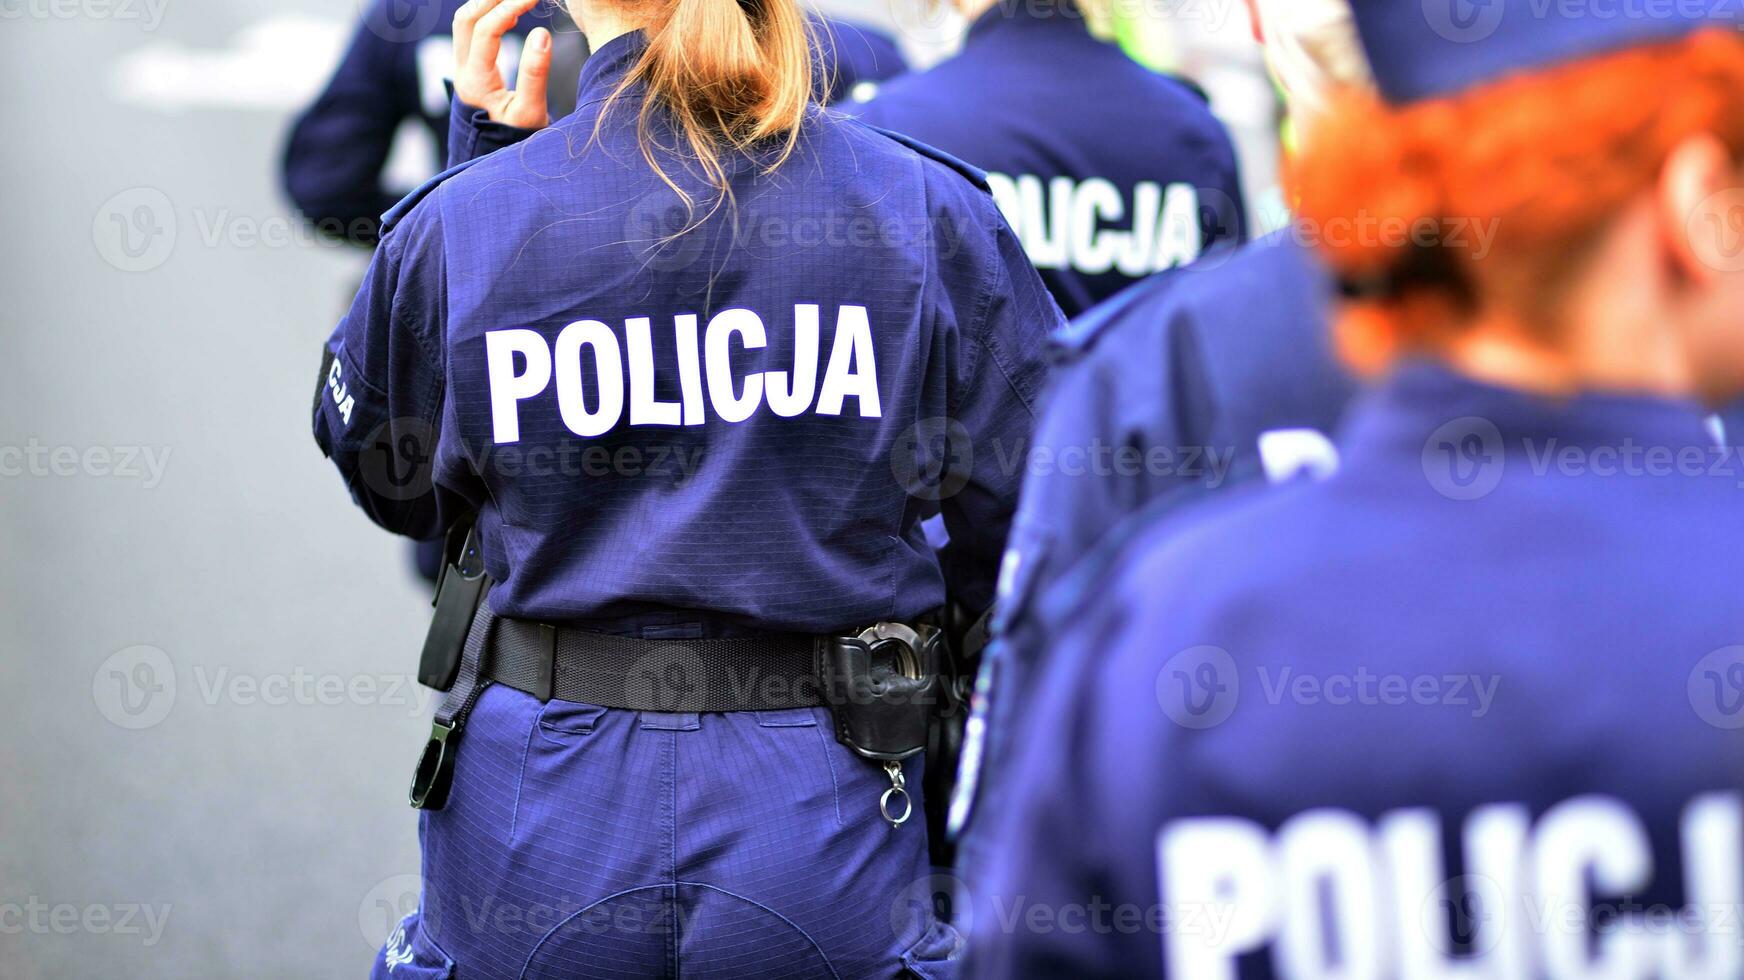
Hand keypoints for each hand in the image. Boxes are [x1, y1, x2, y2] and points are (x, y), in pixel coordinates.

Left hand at [452, 0, 551, 129]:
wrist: (497, 161)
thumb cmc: (515, 142)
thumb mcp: (530, 113)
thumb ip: (534, 74)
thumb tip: (541, 34)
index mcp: (475, 82)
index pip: (486, 31)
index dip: (510, 8)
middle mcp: (462, 72)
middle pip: (465, 19)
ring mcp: (462, 70)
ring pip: (464, 23)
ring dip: (486, 5)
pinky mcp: (469, 71)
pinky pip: (470, 33)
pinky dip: (487, 16)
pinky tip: (510, 13)